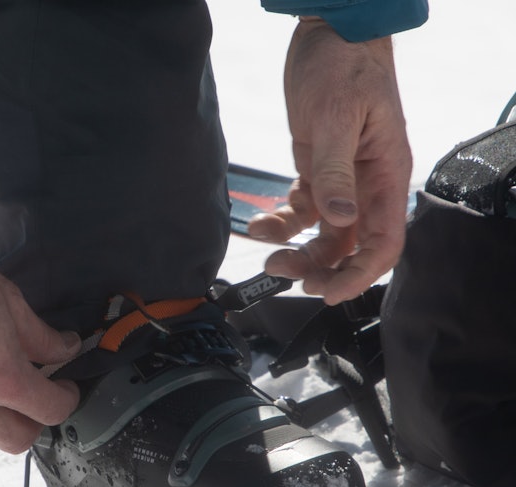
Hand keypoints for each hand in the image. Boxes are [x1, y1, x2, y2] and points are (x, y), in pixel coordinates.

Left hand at [247, 18, 411, 304]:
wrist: (328, 35)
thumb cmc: (343, 67)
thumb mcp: (337, 116)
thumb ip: (335, 170)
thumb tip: (340, 217)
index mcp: (385, 174)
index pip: (384, 240)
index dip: (362, 273)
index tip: (331, 291)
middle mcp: (366, 184)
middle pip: (351, 247)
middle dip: (322, 268)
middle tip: (288, 276)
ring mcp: (341, 180)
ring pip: (325, 235)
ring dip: (298, 251)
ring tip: (268, 255)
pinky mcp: (317, 170)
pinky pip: (303, 211)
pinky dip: (281, 224)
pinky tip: (260, 227)